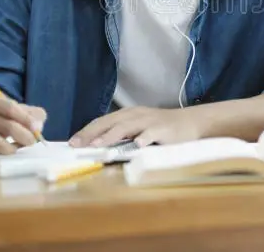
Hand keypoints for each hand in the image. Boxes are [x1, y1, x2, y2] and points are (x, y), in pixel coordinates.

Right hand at [0, 95, 45, 163]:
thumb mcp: (14, 110)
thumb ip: (32, 114)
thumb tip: (38, 127)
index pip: (10, 108)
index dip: (26, 119)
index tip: (36, 128)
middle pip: (7, 126)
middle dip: (24, 137)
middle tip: (31, 143)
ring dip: (12, 150)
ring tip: (16, 150)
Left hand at [69, 106, 202, 147]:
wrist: (191, 123)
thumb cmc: (162, 129)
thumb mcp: (139, 129)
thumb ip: (122, 137)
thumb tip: (98, 147)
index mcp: (128, 115)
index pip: (103, 121)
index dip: (87, 130)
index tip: (72, 142)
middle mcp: (136, 115)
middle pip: (110, 122)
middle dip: (92, 133)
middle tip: (77, 144)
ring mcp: (150, 121)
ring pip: (127, 126)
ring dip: (111, 135)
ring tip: (98, 145)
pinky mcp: (163, 129)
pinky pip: (151, 133)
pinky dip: (143, 138)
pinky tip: (136, 145)